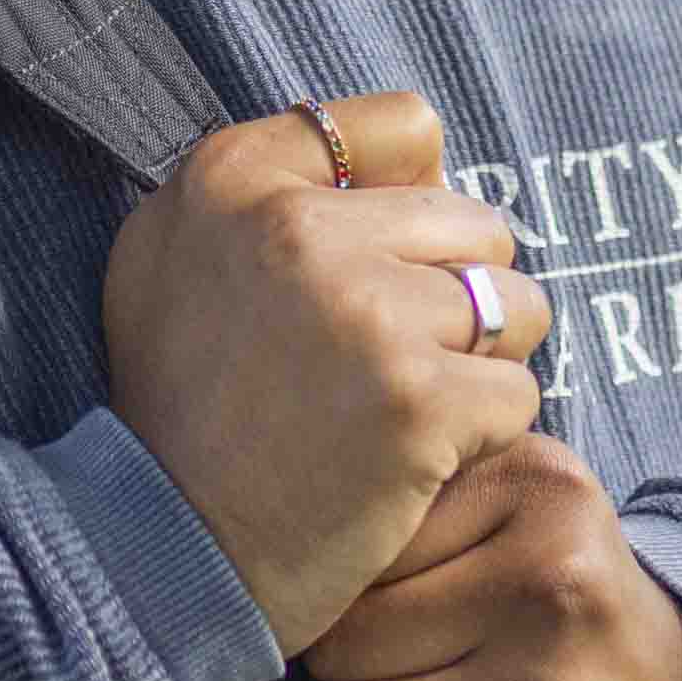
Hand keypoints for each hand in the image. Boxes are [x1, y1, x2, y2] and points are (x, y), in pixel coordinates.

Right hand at [102, 93, 552, 658]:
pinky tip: (411, 463)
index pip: (405, 127)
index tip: (369, 268)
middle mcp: (297, 224)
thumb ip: (270, 182)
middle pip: (475, 223)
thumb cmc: (181, 407)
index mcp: (233, 175)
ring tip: (402, 411)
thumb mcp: (173, 254)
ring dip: (479, 364)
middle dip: (453, 295)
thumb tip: (420, 160)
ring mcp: (365, 310)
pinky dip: (481, 437)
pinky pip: (518, 394)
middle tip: (380, 366)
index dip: (410, 203)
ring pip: (514, 305)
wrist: (164, 554)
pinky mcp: (420, 399)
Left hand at [297, 434, 681, 680]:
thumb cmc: (555, 591)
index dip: (342, 582)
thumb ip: (421, 488)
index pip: (360, 547)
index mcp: (538, 492)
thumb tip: (290, 530)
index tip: (371, 595)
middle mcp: (549, 587)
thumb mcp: (513, 498)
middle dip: (332, 665)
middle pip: (341, 644)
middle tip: (371, 665)